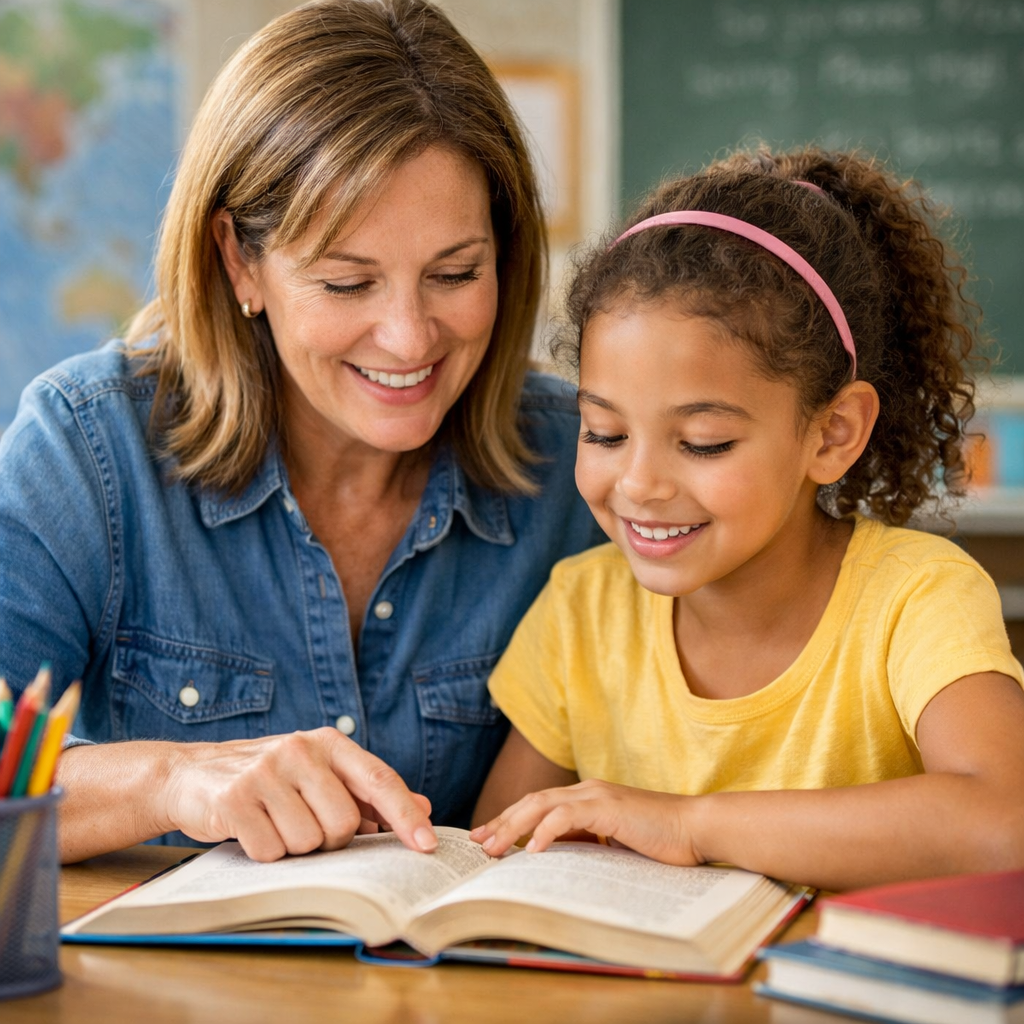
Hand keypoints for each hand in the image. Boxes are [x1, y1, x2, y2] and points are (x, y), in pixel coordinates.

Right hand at [161, 728, 436, 861]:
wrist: (193, 775)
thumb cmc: (269, 779)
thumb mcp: (319, 774)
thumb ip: (367, 792)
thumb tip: (424, 807)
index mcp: (328, 742)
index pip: (379, 780)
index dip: (406, 816)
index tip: (428, 846)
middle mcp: (299, 749)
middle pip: (343, 823)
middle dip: (330, 841)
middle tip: (305, 827)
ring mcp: (265, 772)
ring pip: (308, 841)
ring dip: (294, 848)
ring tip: (274, 824)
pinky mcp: (234, 799)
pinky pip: (270, 851)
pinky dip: (265, 853)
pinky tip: (251, 831)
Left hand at [470, 779, 704, 865]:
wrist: (697, 830)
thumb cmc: (662, 842)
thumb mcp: (615, 846)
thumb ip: (588, 846)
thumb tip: (553, 864)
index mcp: (588, 799)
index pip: (539, 807)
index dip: (510, 821)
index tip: (486, 838)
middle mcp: (587, 791)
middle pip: (532, 802)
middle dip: (502, 822)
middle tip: (478, 843)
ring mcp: (597, 796)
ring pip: (542, 805)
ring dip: (513, 826)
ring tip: (494, 848)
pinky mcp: (608, 806)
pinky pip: (567, 816)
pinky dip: (545, 831)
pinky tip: (531, 850)